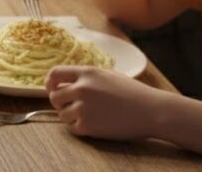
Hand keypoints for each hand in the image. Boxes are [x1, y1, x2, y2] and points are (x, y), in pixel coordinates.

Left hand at [46, 66, 166, 139]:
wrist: (152, 111)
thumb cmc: (133, 93)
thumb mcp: (108, 75)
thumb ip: (87, 78)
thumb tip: (67, 83)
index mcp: (87, 72)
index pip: (55, 73)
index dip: (49, 82)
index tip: (52, 89)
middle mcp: (82, 88)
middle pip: (54, 96)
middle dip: (60, 102)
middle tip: (71, 107)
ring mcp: (83, 107)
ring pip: (62, 114)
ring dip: (70, 116)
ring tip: (87, 116)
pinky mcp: (88, 126)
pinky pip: (73, 128)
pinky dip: (79, 128)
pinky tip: (93, 125)